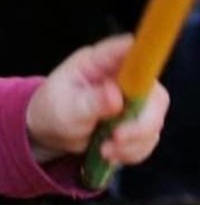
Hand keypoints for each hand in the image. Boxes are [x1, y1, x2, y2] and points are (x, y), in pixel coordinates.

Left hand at [26, 34, 168, 164]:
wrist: (51, 130)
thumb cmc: (53, 110)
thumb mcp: (65, 107)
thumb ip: (91, 101)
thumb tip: (116, 96)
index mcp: (100, 62)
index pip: (126, 50)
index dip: (142, 59)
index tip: (142, 79)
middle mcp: (124, 78)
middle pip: (154, 95)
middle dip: (141, 123)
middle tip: (117, 138)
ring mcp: (135, 100)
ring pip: (154, 121)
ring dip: (133, 142)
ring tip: (103, 150)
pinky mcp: (138, 122)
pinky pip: (148, 139)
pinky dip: (132, 151)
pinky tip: (109, 154)